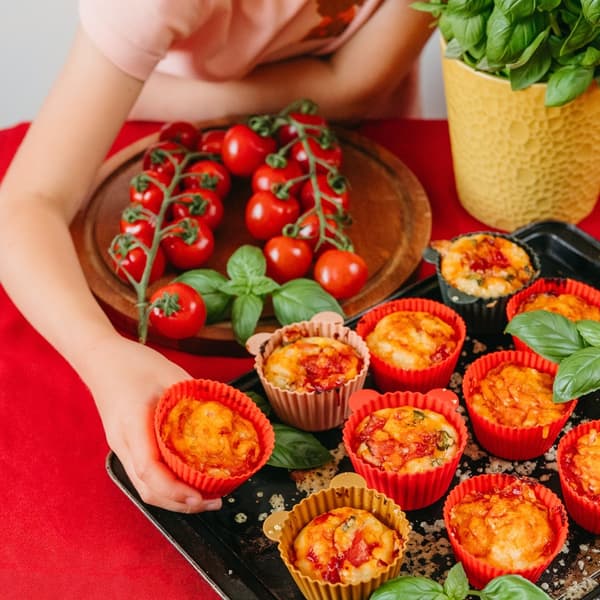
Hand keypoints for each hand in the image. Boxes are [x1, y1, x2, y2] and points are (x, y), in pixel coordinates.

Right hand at [86, 335, 221, 512]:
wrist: (100, 358)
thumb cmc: (133, 363)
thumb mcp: (170, 374)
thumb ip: (194, 398)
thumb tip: (225, 417)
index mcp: (133, 424)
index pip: (150, 470)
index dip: (175, 489)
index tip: (201, 495)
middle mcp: (123, 443)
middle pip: (148, 489)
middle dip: (181, 503)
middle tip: (215, 501)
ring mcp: (122, 447)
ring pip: (145, 487)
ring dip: (175, 498)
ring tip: (206, 496)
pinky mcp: (127, 446)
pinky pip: (145, 475)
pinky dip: (167, 485)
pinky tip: (188, 479)